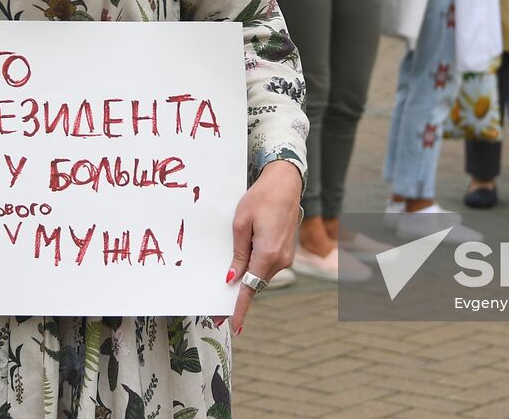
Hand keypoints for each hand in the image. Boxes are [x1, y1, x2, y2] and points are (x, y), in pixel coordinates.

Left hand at [223, 160, 301, 334]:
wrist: (286, 183)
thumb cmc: (261, 198)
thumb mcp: (241, 224)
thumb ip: (238, 254)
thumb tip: (232, 279)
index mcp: (267, 255)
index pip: (250, 289)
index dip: (240, 308)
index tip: (233, 325)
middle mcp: (280, 260)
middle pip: (255, 283)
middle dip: (240, 291)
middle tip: (221, 303)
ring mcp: (286, 256)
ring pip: (261, 273)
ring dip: (248, 271)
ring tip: (239, 249)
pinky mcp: (287, 251)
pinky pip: (268, 264)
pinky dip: (257, 263)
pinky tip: (250, 247)